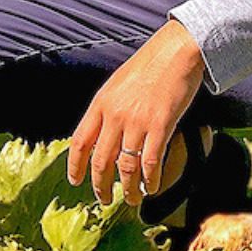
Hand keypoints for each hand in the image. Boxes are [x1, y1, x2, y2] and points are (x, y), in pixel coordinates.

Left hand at [66, 18, 205, 206]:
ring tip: (131, 199)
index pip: (80, 142)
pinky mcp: (161, 125)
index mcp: (100, 104)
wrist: (176, 51)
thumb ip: (107, 110)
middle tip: (104, 199)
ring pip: (126, 167)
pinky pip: (150, 162)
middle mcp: (115, 115)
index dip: (75, 166)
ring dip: (128, 189)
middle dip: (101, 186)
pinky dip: (150, 180)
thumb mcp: (117, 85)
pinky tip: (152, 188)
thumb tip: (101, 136)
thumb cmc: (149, 66)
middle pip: (101, 162)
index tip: (76, 182)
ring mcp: (137, 121)